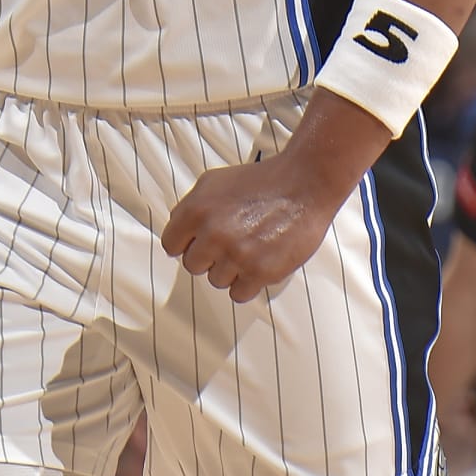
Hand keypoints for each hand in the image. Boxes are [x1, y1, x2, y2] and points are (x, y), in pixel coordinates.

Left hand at [162, 153, 338, 303]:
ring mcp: (237, 255)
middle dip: (208, 257)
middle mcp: (213, 234)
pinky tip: (256, 265)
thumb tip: (178, 232)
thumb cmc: (262, 182)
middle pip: (193, 266)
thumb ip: (190, 207)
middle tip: (229, 244)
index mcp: (196, 210)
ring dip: (230, 270)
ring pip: (216, 281)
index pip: (171, 245)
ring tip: (248, 249)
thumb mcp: (214, 182)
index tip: (199, 242)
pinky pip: (238, 294)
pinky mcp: (260, 271)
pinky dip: (247, 284)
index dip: (187, 244)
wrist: (304, 184)